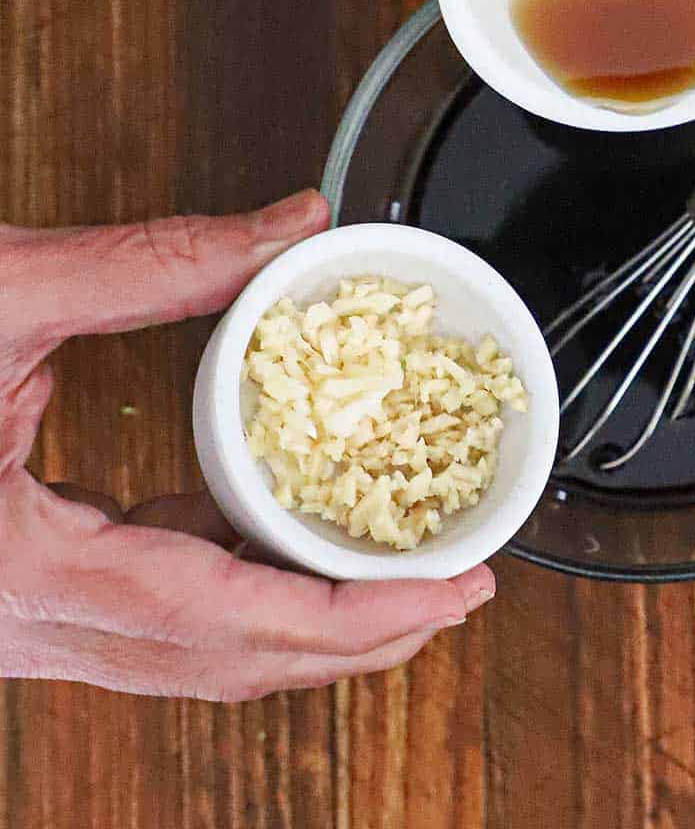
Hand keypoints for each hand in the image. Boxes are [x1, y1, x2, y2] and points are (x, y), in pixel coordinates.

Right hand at [0, 192, 494, 700]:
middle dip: (357, 637)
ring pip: (195, 657)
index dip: (352, 615)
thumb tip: (292, 224)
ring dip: (306, 624)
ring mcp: (17, 624)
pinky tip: (286, 541)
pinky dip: (238, 588)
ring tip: (400, 577)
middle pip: (227, 663)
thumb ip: (157, 262)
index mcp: (14, 567)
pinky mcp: (26, 596)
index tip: (448, 591)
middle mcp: (15, 624)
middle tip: (457, 592)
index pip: (222, 617)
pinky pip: (155, 617)